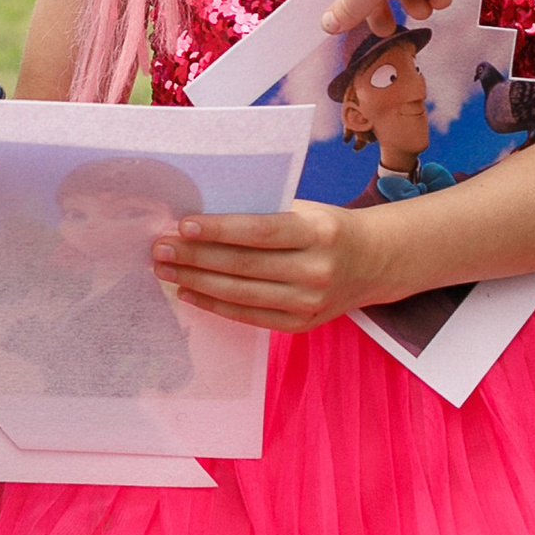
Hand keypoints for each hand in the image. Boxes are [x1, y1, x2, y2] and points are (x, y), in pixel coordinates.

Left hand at [155, 196, 392, 331]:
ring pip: (241, 293)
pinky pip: (249, 316)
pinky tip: (188, 291)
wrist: (374, 262)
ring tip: (165, 269)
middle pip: (243, 265)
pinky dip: (214, 304)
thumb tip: (202, 218)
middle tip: (160, 247)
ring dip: (196, 281)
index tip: (182, 224)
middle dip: (195, 256)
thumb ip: (264, 214)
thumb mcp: (306, 210)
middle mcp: (316, 270)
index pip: (260, 232)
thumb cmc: (328, 227)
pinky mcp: (300, 324)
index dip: (219, 230)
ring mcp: (309, 303)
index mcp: (318, 233)